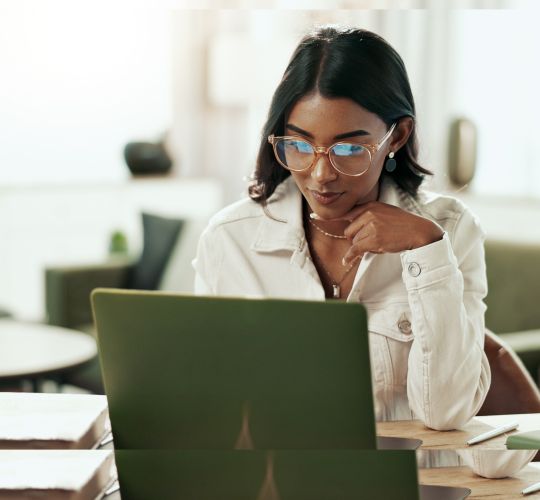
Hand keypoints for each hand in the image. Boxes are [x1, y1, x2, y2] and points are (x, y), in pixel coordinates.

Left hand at [313, 201, 443, 265]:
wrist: (418, 231)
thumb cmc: (403, 224)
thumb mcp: (385, 212)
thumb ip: (369, 216)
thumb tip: (354, 228)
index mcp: (371, 206)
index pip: (347, 212)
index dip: (329, 217)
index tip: (314, 216)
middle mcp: (369, 213)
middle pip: (349, 231)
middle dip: (356, 239)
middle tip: (373, 240)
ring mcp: (371, 225)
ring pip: (354, 241)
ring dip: (363, 246)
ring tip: (380, 243)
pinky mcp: (373, 238)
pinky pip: (356, 249)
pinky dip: (351, 256)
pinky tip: (347, 260)